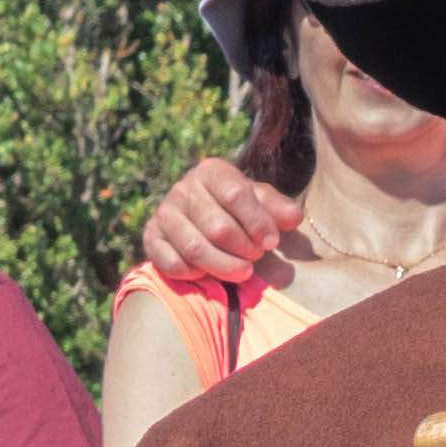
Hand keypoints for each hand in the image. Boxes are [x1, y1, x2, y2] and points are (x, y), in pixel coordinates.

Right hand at [138, 152, 302, 301]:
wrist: (198, 220)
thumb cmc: (237, 211)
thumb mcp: (259, 203)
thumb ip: (278, 208)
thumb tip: (293, 218)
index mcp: (211, 171)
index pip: (235, 194)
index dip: (257, 222)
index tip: (272, 242)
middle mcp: (183, 188)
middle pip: (218, 227)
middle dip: (243, 249)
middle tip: (256, 258)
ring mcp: (164, 214)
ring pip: (195, 249)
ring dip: (224, 266)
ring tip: (243, 272)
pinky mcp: (151, 238)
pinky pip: (173, 263)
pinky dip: (195, 274)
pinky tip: (209, 275)